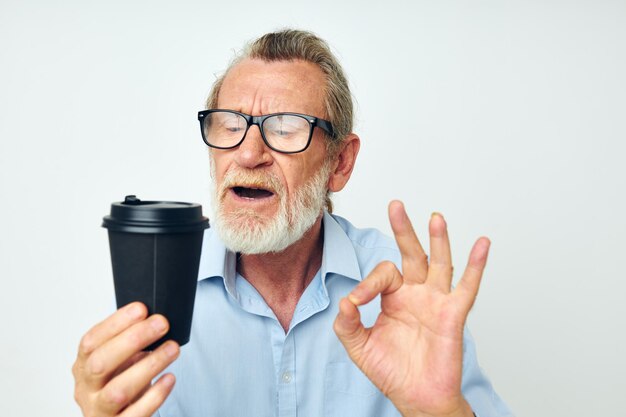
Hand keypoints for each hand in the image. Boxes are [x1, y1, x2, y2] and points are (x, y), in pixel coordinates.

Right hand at [72, 302, 179, 416]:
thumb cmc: (121, 385)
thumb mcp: (119, 362)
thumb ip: (129, 345)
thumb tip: (154, 319)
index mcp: (83, 367)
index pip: (90, 342)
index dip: (115, 324)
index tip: (141, 309)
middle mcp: (86, 390)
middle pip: (100, 364)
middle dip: (132, 340)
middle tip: (161, 324)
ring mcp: (99, 412)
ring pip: (118, 391)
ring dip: (149, 365)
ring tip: (172, 349)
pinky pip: (135, 414)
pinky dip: (155, 395)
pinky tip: (169, 378)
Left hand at [333, 201, 489, 416]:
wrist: (416, 397)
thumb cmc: (391, 371)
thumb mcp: (359, 346)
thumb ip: (347, 323)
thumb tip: (345, 300)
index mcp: (393, 298)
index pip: (383, 274)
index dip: (368, 283)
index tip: (357, 302)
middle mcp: (416, 294)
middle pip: (411, 254)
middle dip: (404, 230)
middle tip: (395, 205)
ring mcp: (436, 301)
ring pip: (439, 263)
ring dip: (438, 240)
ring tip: (435, 217)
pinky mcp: (453, 314)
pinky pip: (468, 287)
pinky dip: (477, 265)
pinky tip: (482, 244)